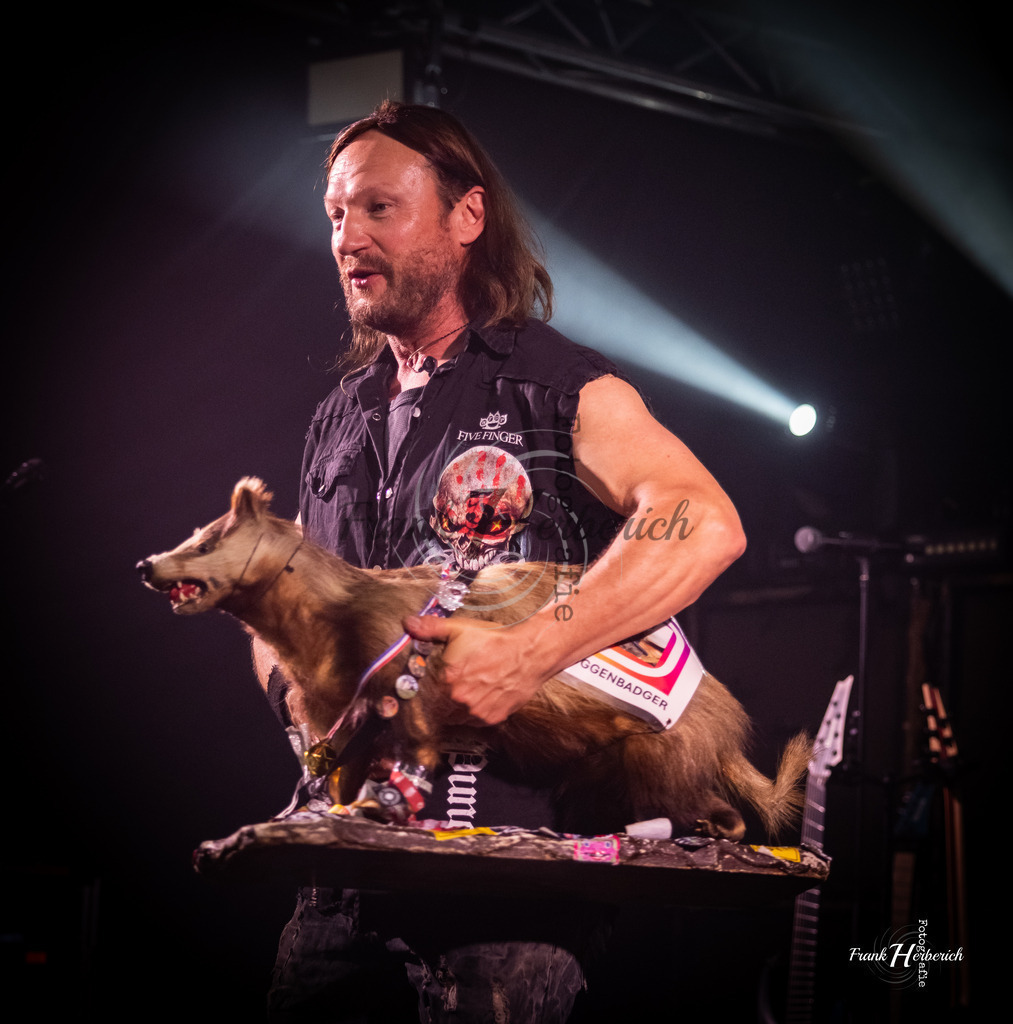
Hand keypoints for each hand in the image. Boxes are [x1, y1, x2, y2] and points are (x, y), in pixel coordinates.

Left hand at [403, 615, 543, 724]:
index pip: (425, 693)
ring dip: (457, 707)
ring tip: (467, 691)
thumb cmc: (495, 640)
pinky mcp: (492, 718)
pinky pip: (475, 721)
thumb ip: (430, 629)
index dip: (428, 689)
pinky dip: (474, 712)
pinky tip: (481, 696)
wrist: (529, 653)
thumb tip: (407, 624)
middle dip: (442, 698)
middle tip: (453, 686)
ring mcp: (476, 711)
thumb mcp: (460, 629)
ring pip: (456, 716)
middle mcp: (459, 699)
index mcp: (447, 679)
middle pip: (439, 707)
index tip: (433, 685)